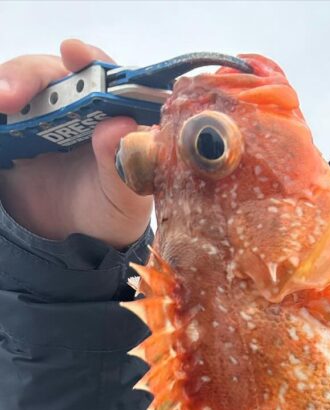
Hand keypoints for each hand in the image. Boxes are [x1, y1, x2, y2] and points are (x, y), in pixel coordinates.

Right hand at [0, 38, 151, 248]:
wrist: (75, 242)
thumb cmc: (110, 213)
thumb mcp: (124, 200)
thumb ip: (124, 167)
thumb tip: (121, 127)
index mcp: (110, 116)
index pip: (102, 76)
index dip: (89, 60)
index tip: (73, 53)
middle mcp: (74, 107)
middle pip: (50, 73)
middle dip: (30, 76)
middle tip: (11, 95)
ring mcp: (39, 115)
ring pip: (18, 84)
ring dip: (6, 86)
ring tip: (1, 102)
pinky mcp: (13, 128)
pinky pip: (2, 109)